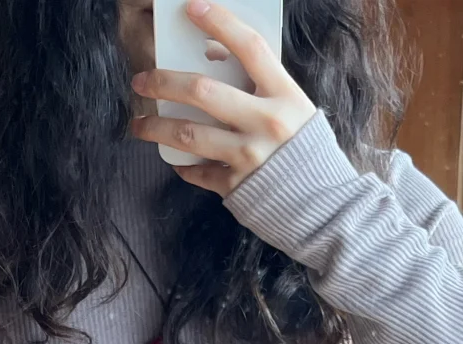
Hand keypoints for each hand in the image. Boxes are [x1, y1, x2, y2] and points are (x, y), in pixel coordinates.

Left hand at [130, 0, 316, 195]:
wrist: (324, 205)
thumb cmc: (306, 150)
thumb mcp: (295, 109)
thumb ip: (263, 87)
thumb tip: (217, 62)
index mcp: (284, 95)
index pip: (249, 47)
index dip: (219, 22)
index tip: (192, 7)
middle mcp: (265, 123)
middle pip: (203, 91)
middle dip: (164, 82)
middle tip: (142, 81)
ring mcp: (249, 157)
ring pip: (189, 135)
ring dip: (156, 128)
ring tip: (139, 125)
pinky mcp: (237, 187)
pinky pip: (199, 172)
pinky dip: (183, 166)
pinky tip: (176, 160)